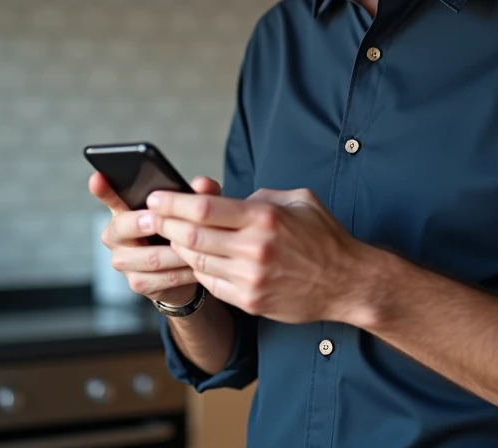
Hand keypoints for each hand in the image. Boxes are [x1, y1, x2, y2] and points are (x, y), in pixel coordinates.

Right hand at [88, 172, 220, 306]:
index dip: (102, 188)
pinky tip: (197, 267)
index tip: (97, 177)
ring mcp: (123, 261)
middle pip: (122, 227)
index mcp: (125, 209)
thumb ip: (197, 194)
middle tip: (156, 219)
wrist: (186, 269)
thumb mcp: (193, 209)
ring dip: (175, 253)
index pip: (109, 196)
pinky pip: (161, 278)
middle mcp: (116, 235)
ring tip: (195, 247)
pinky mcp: (137, 283)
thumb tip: (203, 183)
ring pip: (149, 257)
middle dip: (141, 223)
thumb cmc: (182, 229)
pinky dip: (182, 273)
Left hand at [147, 187, 368, 323]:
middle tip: (150, 216)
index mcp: (265, 218)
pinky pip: (211, 283)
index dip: (173, 202)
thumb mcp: (298, 201)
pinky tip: (193, 259)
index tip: (156, 197)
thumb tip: (226, 198)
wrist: (347, 283)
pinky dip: (198, 269)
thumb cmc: (324, 237)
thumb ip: (260, 197)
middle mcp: (255, 249)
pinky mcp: (250, 300)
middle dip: (164, 224)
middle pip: (192, 236)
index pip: (204, 208)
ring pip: (196, 261)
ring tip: (168, 236)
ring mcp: (251, 278)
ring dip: (177, 248)